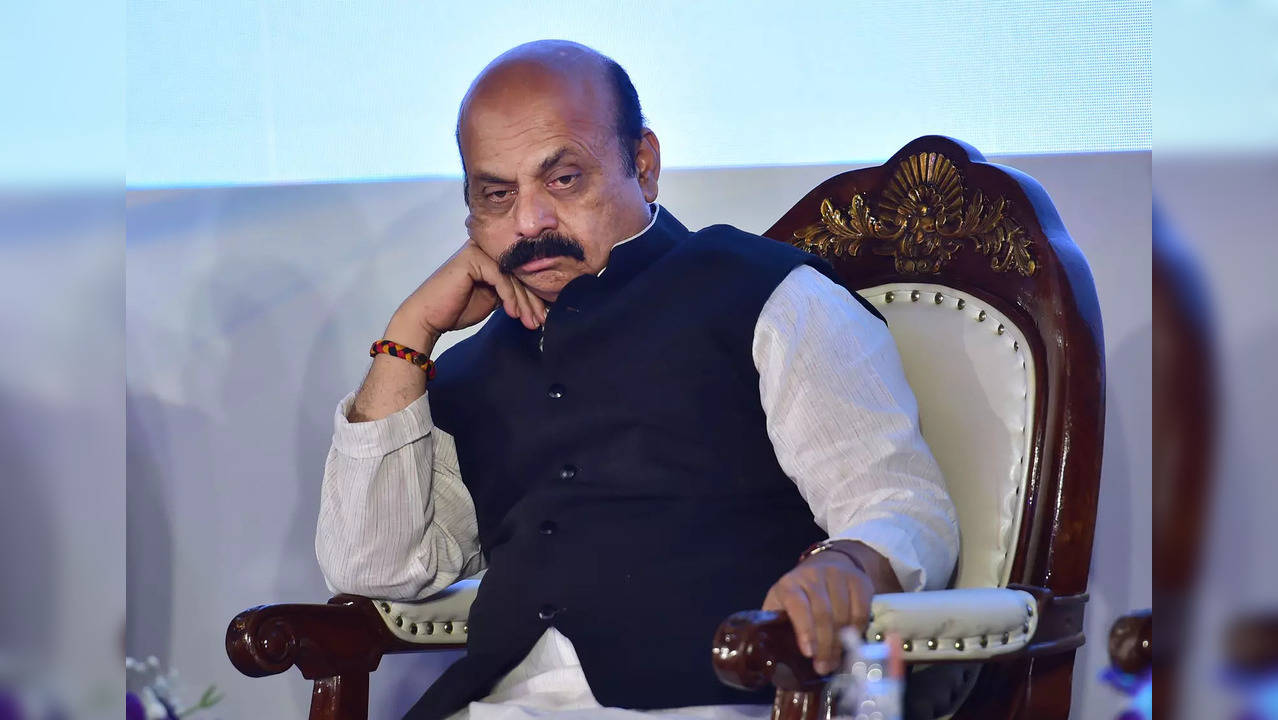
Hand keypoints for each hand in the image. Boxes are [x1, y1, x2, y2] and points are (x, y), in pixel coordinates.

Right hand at [395, 239, 546, 340]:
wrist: (428, 317)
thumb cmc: (456, 309)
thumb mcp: (492, 299)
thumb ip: (509, 291)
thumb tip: (538, 299)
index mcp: (490, 256)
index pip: (519, 274)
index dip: (533, 296)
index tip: (542, 317)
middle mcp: (485, 249)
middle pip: (518, 274)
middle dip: (531, 301)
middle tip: (539, 321)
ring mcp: (478, 251)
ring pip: (512, 276)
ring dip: (524, 302)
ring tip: (530, 322)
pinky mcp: (472, 258)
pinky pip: (500, 277)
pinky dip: (509, 296)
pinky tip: (513, 313)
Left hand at [762, 549, 874, 675]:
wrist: (826, 566)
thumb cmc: (799, 596)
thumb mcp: (782, 606)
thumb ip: (777, 629)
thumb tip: (776, 670)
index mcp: (789, 584)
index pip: (798, 605)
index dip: (804, 630)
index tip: (808, 653)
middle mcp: (813, 575)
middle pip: (823, 613)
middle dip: (825, 645)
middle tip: (824, 667)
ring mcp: (838, 575)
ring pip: (843, 614)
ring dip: (841, 642)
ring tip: (836, 660)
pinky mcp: (859, 580)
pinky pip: (861, 610)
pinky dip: (857, 630)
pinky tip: (851, 642)